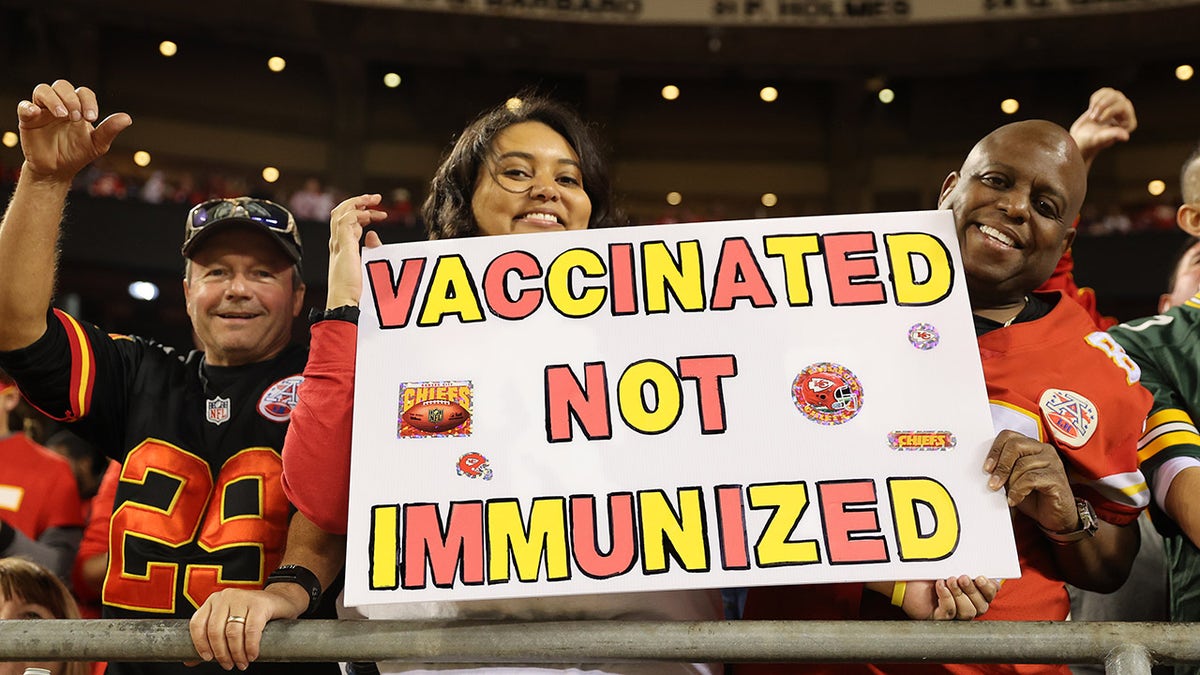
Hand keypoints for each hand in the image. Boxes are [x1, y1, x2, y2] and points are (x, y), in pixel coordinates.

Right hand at [17, 79, 131, 182]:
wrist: (58, 170)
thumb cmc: (78, 154)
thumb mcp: (97, 144)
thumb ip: (109, 130)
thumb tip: (127, 118)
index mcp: (78, 107)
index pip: (83, 92)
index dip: (88, 101)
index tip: (92, 117)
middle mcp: (60, 104)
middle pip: (62, 86)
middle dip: (71, 98)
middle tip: (77, 117)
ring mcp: (42, 110)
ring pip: (43, 90)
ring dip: (54, 99)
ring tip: (63, 116)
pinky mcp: (27, 119)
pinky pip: (24, 106)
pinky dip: (28, 107)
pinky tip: (36, 114)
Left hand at [188, 587, 304, 669]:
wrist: (281, 599)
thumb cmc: (253, 614)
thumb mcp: (228, 623)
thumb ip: (210, 640)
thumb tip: (189, 661)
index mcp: (213, 601)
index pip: (198, 624)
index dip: (200, 644)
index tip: (208, 658)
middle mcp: (225, 597)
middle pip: (215, 631)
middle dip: (221, 654)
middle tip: (229, 664)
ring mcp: (243, 598)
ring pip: (232, 632)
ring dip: (236, 653)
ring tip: (242, 663)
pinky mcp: (260, 604)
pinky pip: (252, 630)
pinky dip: (250, 647)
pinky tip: (252, 655)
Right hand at [326, 193, 387, 308]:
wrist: (344, 302)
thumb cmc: (353, 290)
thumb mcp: (365, 264)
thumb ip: (369, 249)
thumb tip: (373, 235)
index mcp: (341, 246)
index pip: (347, 221)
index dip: (361, 213)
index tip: (379, 213)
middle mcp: (336, 242)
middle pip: (340, 212)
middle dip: (358, 201)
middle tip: (376, 198)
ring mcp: (338, 243)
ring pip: (341, 212)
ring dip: (359, 202)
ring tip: (375, 200)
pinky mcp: (343, 246)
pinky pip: (346, 220)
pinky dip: (358, 213)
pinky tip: (370, 215)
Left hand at [899, 575, 998, 620]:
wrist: (906, 574)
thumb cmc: (930, 569)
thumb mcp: (953, 565)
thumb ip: (970, 568)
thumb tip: (990, 573)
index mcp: (973, 593)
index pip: (989, 596)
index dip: (989, 589)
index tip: (981, 577)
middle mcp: (966, 606)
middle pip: (981, 607)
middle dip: (972, 591)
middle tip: (961, 577)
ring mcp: (953, 615)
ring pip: (967, 613)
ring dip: (959, 595)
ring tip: (948, 580)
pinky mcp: (938, 618)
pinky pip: (949, 613)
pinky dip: (946, 597)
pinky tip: (939, 585)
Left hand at [984, 429, 1077, 532]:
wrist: (1054, 517)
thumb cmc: (1034, 496)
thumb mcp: (1013, 480)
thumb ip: (1003, 470)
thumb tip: (986, 469)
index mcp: (1032, 446)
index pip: (1009, 436)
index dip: (995, 450)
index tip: (986, 468)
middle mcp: (1044, 450)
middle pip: (1015, 445)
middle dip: (1001, 465)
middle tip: (993, 483)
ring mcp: (1053, 462)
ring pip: (1022, 464)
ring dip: (1010, 483)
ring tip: (1009, 495)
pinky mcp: (1057, 477)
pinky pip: (1030, 479)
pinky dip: (1018, 491)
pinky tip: (1015, 499)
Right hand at [1069, 87, 1135, 166]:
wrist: (1078, 139)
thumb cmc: (1089, 142)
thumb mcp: (1100, 138)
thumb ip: (1113, 135)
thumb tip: (1126, 137)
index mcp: (1129, 124)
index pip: (1123, 106)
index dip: (1109, 110)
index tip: (1098, 121)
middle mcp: (1126, 115)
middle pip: (1118, 97)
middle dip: (1102, 105)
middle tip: (1093, 118)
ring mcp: (1117, 108)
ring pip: (1112, 93)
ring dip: (1098, 102)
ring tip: (1092, 114)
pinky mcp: (1108, 103)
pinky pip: (1105, 91)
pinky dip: (1095, 98)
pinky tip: (1091, 108)